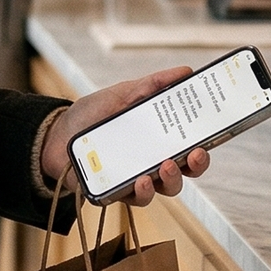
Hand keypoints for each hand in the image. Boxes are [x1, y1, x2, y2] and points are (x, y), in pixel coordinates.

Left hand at [43, 67, 213, 206]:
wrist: (52, 135)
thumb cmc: (90, 116)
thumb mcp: (122, 94)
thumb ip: (151, 85)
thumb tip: (185, 71)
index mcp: (158, 138)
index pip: (191, 143)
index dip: (208, 142)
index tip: (218, 133)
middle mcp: (152, 161)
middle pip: (186, 170)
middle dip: (197, 165)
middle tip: (196, 153)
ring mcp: (137, 178)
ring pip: (167, 188)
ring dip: (172, 179)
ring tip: (165, 166)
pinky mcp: (118, 193)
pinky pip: (138, 199)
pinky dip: (143, 191)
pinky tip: (141, 180)